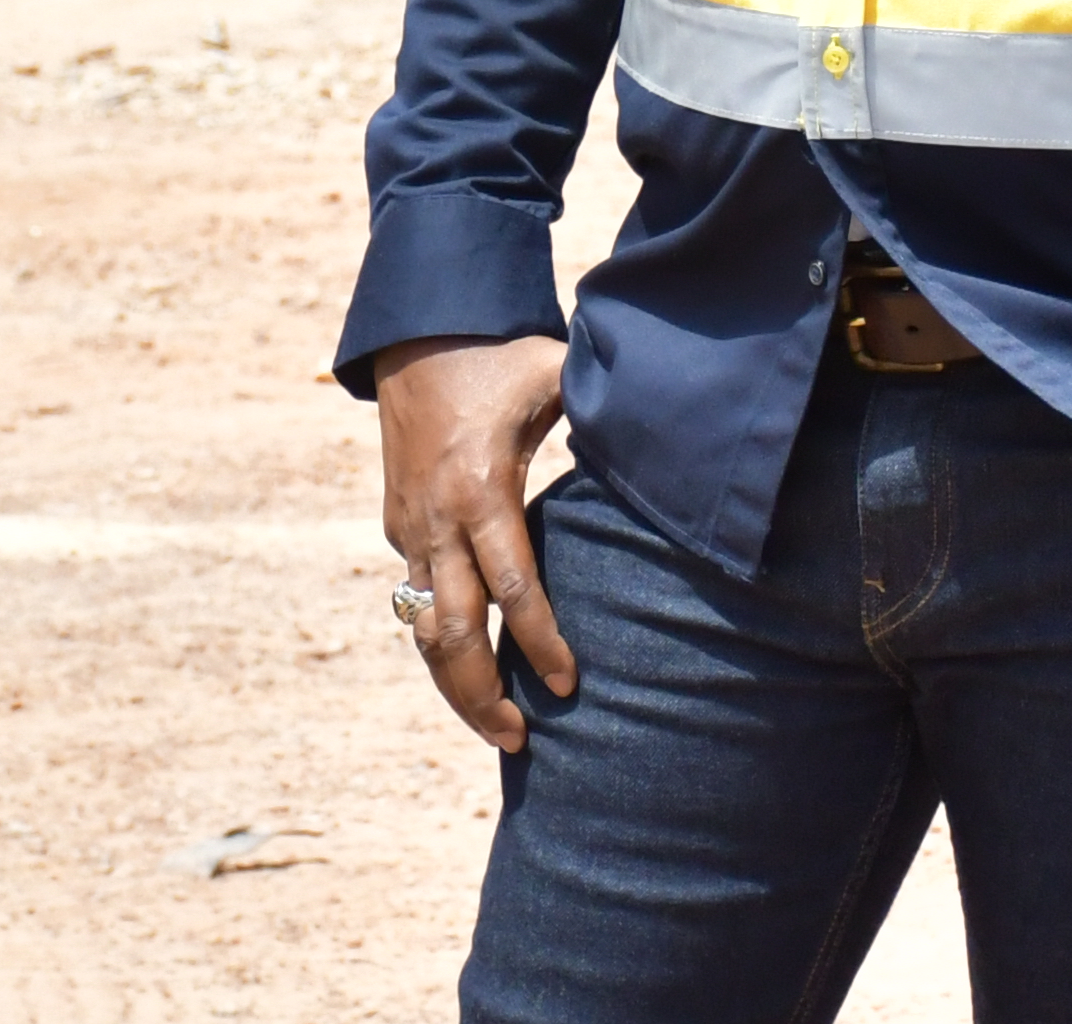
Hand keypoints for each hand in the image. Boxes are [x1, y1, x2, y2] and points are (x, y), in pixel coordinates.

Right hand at [372, 333, 573, 751]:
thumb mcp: (554, 375)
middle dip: (483, 695)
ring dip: (454, 686)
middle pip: (451, 633)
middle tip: (523, 740)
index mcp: (482, 489)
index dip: (541, 643)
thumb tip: (675, 436)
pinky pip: (414, 598)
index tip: (570, 685)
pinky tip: (471, 673)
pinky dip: (438, 643)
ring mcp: (409, 526)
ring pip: (420, 629)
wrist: (412, 331)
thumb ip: (605, 412)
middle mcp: (437, 519)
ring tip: (498, 727)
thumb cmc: (499, 355)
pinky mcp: (397, 524)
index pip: (511, 588)